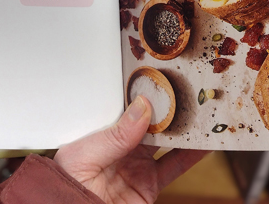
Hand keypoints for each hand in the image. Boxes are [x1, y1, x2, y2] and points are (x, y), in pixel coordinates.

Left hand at [54, 96, 206, 203]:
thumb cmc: (63, 191)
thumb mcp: (82, 158)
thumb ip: (113, 136)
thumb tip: (141, 107)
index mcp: (99, 134)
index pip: (124, 108)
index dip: (142, 93)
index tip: (160, 77)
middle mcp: (119, 148)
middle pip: (150, 121)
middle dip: (168, 106)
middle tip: (187, 88)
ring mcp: (136, 166)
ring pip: (167, 141)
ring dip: (184, 127)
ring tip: (201, 110)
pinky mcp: (150, 186)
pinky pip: (175, 167)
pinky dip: (192, 155)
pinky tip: (205, 142)